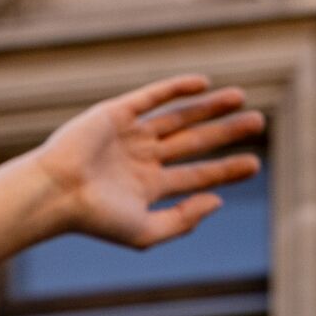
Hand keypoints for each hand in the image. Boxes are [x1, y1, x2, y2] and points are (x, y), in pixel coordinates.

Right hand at [29, 74, 265, 249]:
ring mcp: (129, 135)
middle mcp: (141, 159)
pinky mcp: (115, 113)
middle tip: (260, 122)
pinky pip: (152, 97)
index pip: (195, 175)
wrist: (56, 192)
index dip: (226, 170)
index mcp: (147, 187)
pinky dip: (177, 88)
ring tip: (242, 98)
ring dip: (209, 107)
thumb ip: (182, 220)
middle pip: (193, 142)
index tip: (255, 165)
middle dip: (226, 133)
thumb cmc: (94, 218)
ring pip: (178, 117)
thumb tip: (217, 201)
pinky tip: (204, 84)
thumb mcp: (144, 231)